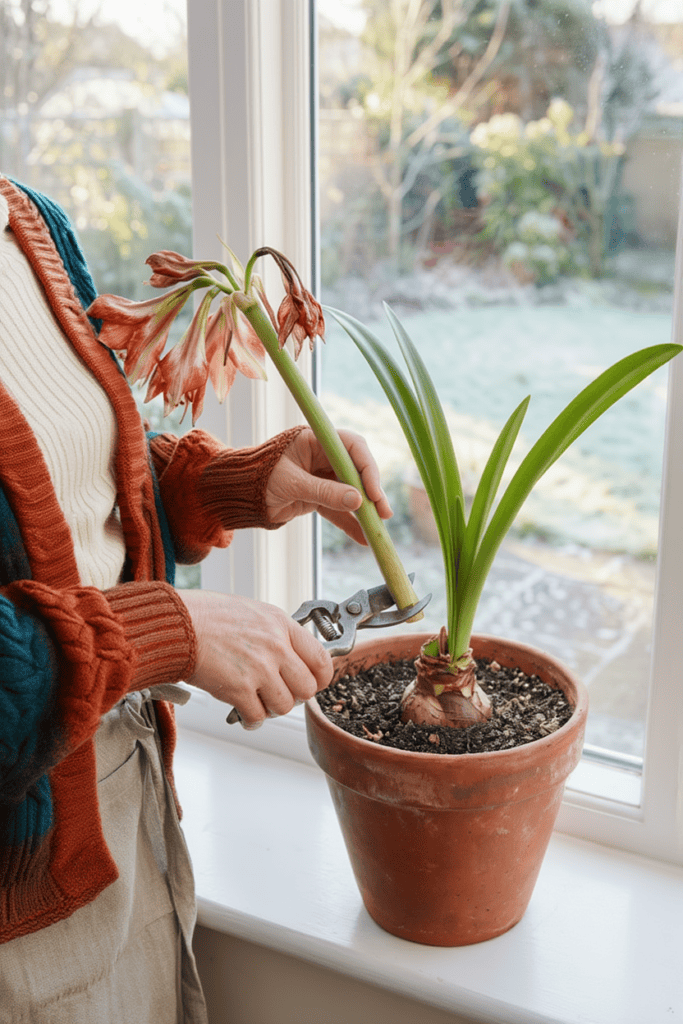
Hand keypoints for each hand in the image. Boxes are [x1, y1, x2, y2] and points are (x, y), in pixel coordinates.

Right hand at [176, 589, 332, 728]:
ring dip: (271, 708)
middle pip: (307, 689)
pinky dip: (252, 721)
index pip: (322, 659)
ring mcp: (259, 669)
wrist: (177, 624)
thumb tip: (293, 656)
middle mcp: (276, 647)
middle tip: (279, 693)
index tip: (313, 683)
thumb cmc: (208, 615)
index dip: (320, 678)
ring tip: (258, 701)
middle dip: (294, 696)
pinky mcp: (238, 690)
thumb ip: (276, 633)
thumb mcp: (254, 612)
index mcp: (281, 625)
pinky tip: (244, 713)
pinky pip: (258, 718)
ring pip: (284, 706)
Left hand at [265, 427, 392, 544]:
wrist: (237, 496)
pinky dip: (349, 523)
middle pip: (356, 470)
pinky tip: (362, 537)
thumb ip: (324, 492)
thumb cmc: (257, 479)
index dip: (367, 468)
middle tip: (383, 513)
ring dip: (364, 510)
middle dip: (371, 492)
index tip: (373, 492)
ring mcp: (322, 476)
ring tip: (377, 529)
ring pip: (351, 492)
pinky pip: (338, 509)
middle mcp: (323, 455)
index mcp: (315, 440)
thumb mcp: (291, 484)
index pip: (351, 447)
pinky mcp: (319, 496)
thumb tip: (357, 501)